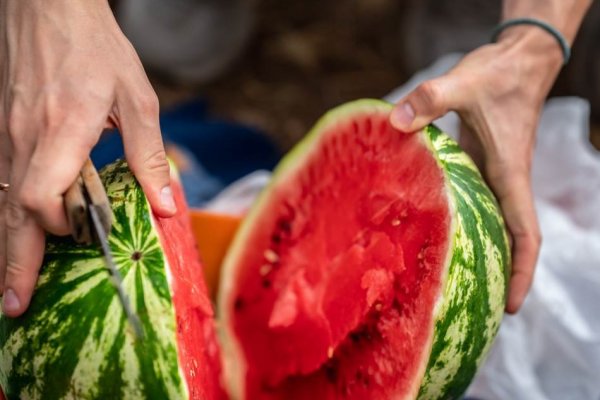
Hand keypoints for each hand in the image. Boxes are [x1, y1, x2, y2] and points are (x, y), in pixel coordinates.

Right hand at [0, 0, 175, 316]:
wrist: (48, 6)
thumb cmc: (97, 48)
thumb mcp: (137, 98)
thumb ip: (149, 155)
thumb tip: (167, 207)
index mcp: (63, 129)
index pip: (41, 194)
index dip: (58, 227)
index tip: (80, 241)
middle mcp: (26, 137)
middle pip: (11, 211)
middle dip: (13, 263)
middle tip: (14, 307)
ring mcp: (8, 133)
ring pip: (1, 200)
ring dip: (7, 245)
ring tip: (11, 287)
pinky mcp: (5, 129)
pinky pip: (2, 181)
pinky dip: (7, 215)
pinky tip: (15, 235)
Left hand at [389, 27, 563, 312]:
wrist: (519, 59)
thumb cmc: (500, 74)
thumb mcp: (465, 83)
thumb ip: (430, 100)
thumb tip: (394, 122)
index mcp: (509, 175)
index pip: (526, 234)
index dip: (523, 272)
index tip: (514, 307)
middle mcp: (503, 182)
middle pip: (508, 240)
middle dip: (498, 276)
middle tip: (471, 309)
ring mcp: (492, 175)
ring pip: (489, 224)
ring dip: (479, 252)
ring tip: (448, 283)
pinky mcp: (479, 164)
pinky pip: (473, 202)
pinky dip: (460, 222)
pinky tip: (432, 229)